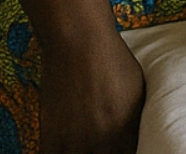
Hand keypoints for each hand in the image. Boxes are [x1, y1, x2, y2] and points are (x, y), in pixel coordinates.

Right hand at [38, 34, 145, 153]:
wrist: (78, 43)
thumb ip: (134, 122)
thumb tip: (137, 139)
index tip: (126, 150)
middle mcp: (98, 141)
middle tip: (105, 148)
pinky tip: (67, 150)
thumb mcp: (137, 92)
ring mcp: (71, 140)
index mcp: (124, 131)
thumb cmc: (112, 62)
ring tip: (88, 148)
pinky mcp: (48, 135)